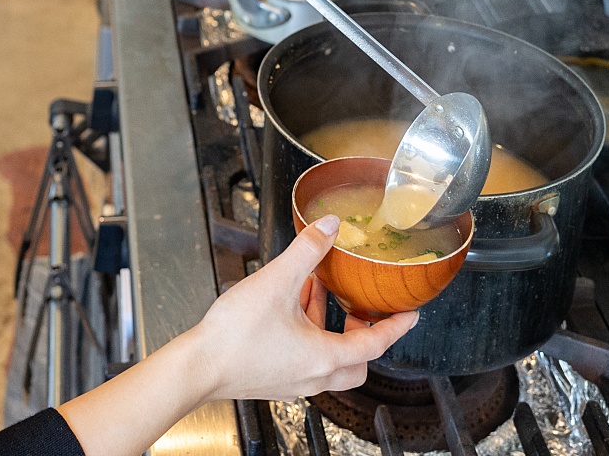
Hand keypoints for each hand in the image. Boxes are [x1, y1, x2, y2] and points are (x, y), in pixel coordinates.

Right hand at [187, 215, 418, 401]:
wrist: (198, 366)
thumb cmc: (235, 336)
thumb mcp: (277, 281)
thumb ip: (306, 250)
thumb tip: (328, 226)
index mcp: (325, 356)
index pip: (375, 343)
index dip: (396, 325)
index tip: (410, 314)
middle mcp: (314, 375)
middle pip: (356, 362)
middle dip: (363, 335)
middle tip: (360, 310)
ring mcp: (293, 381)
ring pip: (328, 360)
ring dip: (328, 329)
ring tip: (315, 294)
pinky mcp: (274, 380)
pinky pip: (304, 359)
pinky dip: (306, 335)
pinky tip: (287, 309)